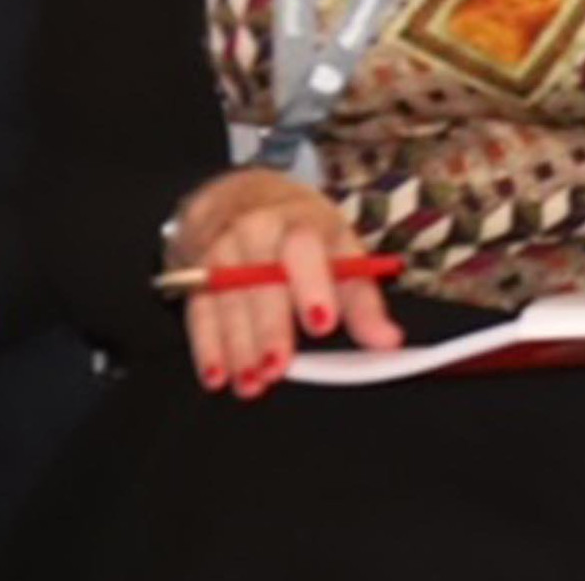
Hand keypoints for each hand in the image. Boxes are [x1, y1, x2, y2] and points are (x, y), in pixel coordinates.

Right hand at [169, 168, 395, 397]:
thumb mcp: (341, 251)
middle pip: (261, 281)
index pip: (305, 249)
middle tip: (278, 367)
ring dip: (239, 348)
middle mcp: (258, 231)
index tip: (323, 322)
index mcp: (303, 223)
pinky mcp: (197, 275)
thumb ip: (363, 299)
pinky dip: (208, 348)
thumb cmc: (304, 234)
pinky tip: (218, 376)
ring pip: (228, 302)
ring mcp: (223, 251)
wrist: (242, 200)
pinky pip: (200, 313)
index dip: (313, 286)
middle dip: (270, 328)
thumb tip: (388, 341)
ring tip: (253, 384)